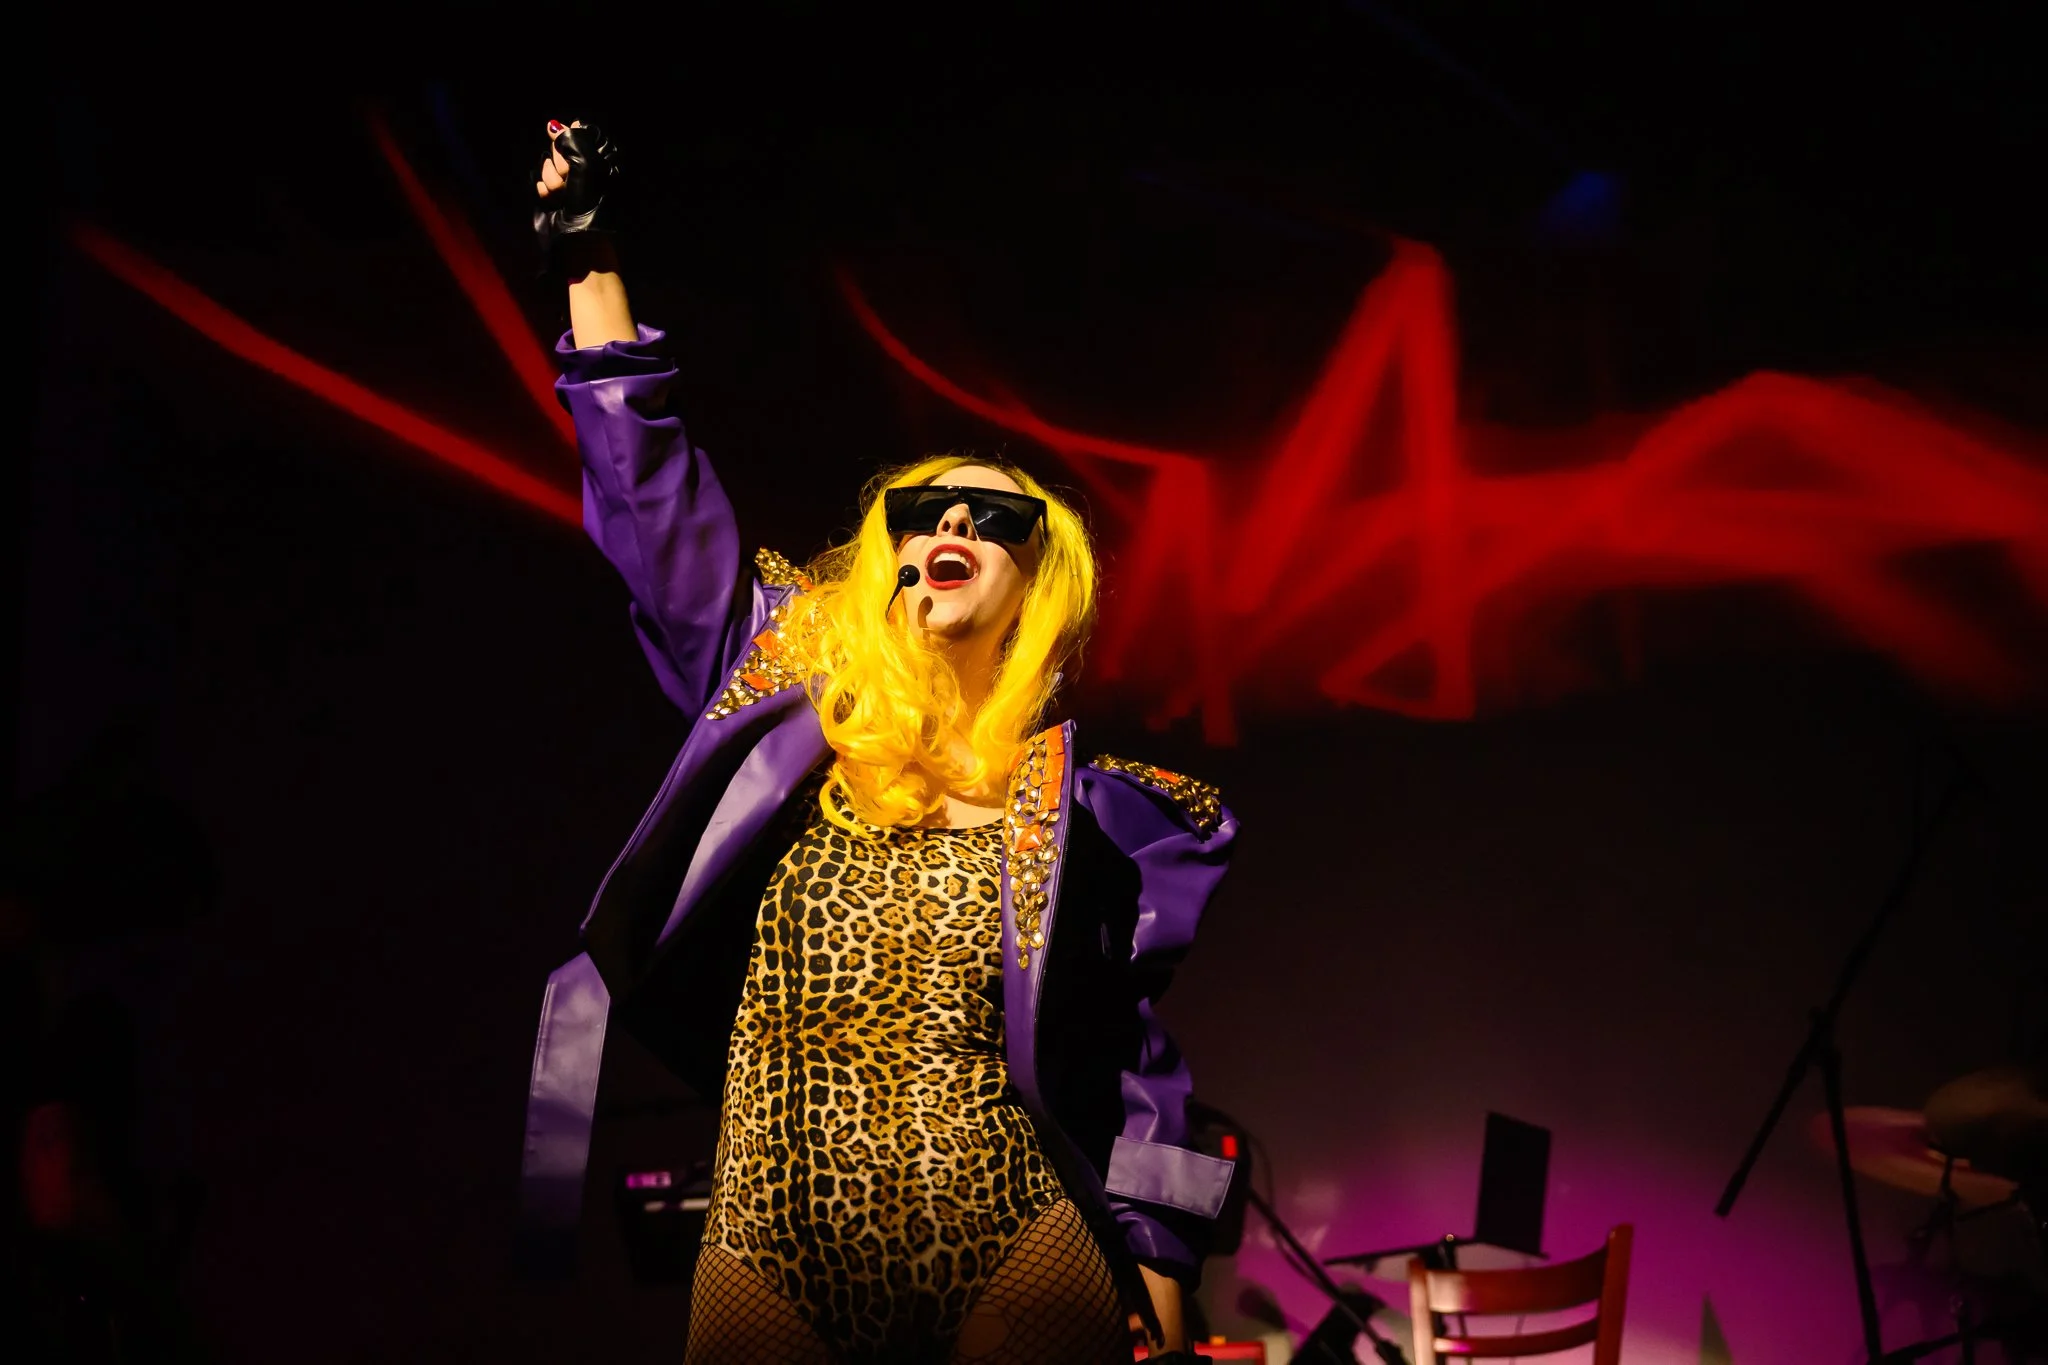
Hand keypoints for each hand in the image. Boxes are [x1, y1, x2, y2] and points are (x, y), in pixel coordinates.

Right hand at [533, 120, 618, 262]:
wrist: (578, 234)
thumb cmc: (587, 197)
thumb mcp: (585, 162)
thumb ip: (572, 139)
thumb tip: (554, 124)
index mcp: (597, 158)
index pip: (574, 134)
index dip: (568, 144)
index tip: (570, 156)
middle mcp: (582, 167)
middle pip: (558, 149)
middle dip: (560, 165)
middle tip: (569, 180)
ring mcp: (567, 181)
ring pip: (546, 166)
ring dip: (552, 181)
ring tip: (563, 195)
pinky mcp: (554, 194)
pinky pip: (540, 182)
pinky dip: (546, 192)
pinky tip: (554, 201)